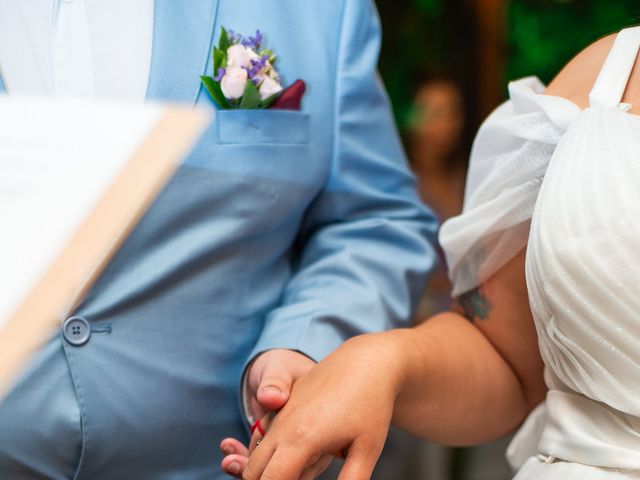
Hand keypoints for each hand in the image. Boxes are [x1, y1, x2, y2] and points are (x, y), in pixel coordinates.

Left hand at [220, 349, 315, 476]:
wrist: (275, 367)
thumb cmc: (283, 364)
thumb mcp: (279, 367)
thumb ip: (275, 381)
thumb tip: (270, 398)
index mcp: (321, 424)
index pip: (305, 455)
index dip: (281, 464)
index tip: (253, 457)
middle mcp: (311, 442)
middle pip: (289, 470)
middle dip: (258, 473)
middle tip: (231, 462)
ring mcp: (291, 447)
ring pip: (273, 471)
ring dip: (246, 469)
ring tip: (228, 458)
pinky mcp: (274, 449)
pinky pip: (260, 463)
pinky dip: (242, 458)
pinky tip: (227, 445)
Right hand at [241, 333, 406, 479]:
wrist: (367, 361)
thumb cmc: (371, 404)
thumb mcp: (367, 450)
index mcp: (301, 440)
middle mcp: (283, 426)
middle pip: (253, 472)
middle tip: (306, 472)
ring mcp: (280, 413)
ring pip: (256, 453)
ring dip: (270, 469)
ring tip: (317, 458)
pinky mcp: (283, 406)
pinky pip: (264, 436)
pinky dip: (271, 452)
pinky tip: (309, 448)